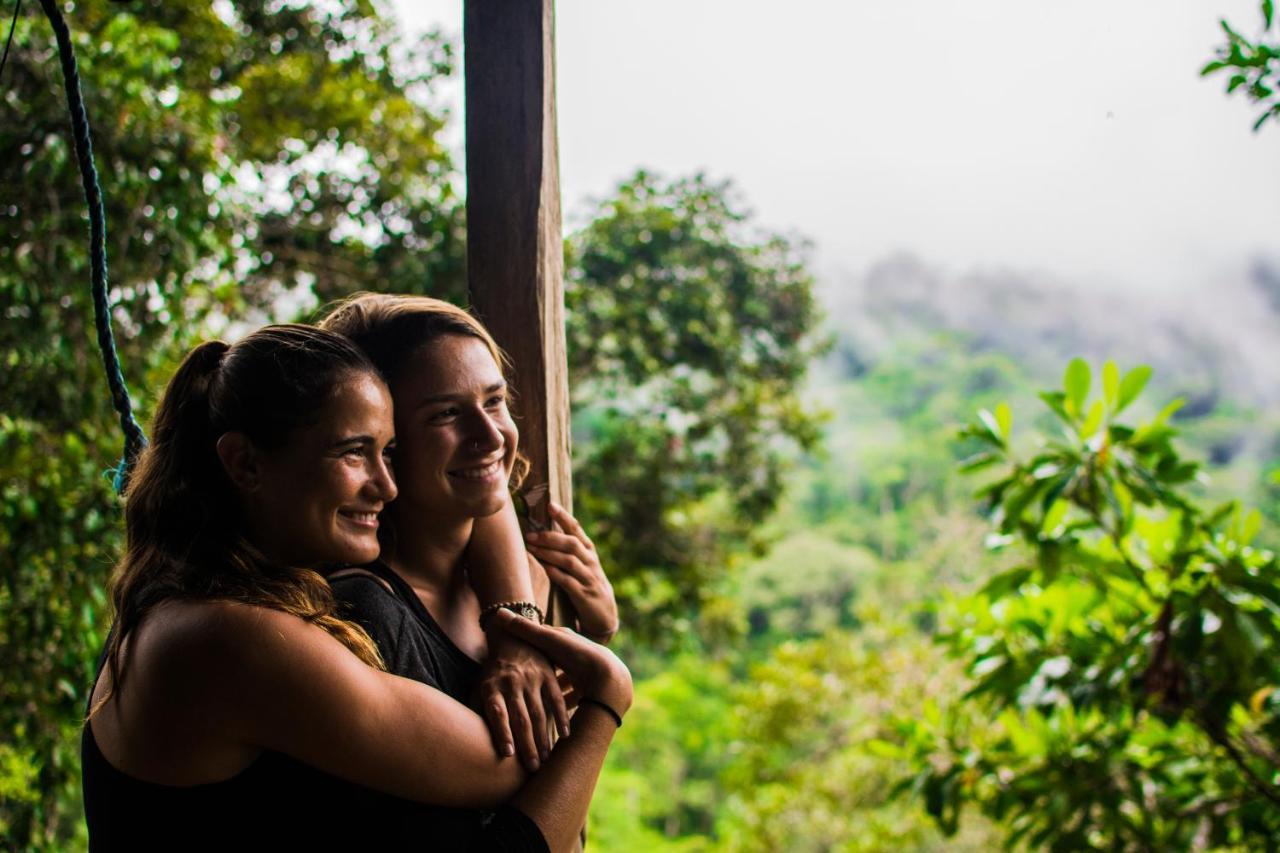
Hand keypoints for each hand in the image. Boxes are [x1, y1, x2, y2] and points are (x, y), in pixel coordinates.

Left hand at [476, 629, 568, 772]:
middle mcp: (511, 683)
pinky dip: (561, 717)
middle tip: (533, 768)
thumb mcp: (479, 686)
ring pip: (539, 712)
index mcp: (492, 687)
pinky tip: (566, 735)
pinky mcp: (548, 675)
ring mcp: (531, 678)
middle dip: (527, 744)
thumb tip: (473, 739)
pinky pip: (556, 699)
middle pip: (520, 718)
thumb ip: (477, 710)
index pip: (497, 713)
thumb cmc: (493, 672)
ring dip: (543, 737)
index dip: (503, 733)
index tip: (508, 754)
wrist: (513, 637)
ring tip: (547, 759)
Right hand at [492, 609, 632, 716]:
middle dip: (542, 669)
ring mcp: (583, 673)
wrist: (607, 677)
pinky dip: (564, 705)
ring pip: (563, 681)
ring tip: (534, 700)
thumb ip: (524, 629)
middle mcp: (576, 654)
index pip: (544, 639)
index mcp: (565, 640)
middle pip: (553, 662)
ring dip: (552, 690)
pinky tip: (552, 713)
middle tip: (522, 680)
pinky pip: (573, 697)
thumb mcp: (547, 640)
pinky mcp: (587, 690)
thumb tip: (499, 612)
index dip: (528, 644)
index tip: (513, 650)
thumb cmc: (577, 655)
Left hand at [525, 502, 619, 642]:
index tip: (550, 505)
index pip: (577, 530)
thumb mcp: (583, 567)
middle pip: (572, 544)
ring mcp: (589, 579)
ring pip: (569, 561)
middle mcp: (591, 563)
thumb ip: (569, 552)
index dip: (564, 517)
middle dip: (550, 537)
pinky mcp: (584, 596)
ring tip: (531, 548)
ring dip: (549, 553)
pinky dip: (555, 573)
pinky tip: (544, 567)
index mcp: (590, 553)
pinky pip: (568, 582)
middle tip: (531, 534)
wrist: (604, 618)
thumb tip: (545, 534)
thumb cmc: (587, 588)